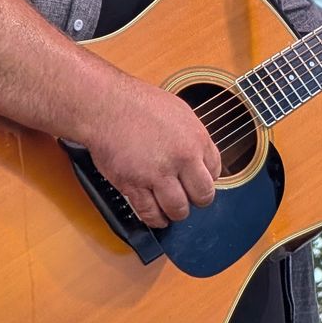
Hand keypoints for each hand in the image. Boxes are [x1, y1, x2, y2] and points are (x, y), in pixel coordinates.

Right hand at [84, 77, 221, 228]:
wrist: (106, 105)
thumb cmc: (138, 103)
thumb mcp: (180, 112)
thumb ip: (192, 137)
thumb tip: (199, 157)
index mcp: (196, 139)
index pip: (215, 172)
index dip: (206, 179)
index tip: (198, 182)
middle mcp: (181, 158)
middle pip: (203, 195)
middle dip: (198, 200)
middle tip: (190, 199)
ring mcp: (157, 174)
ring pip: (178, 209)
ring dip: (177, 212)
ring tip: (172, 209)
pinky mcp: (133, 185)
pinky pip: (150, 213)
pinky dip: (155, 219)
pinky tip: (157, 217)